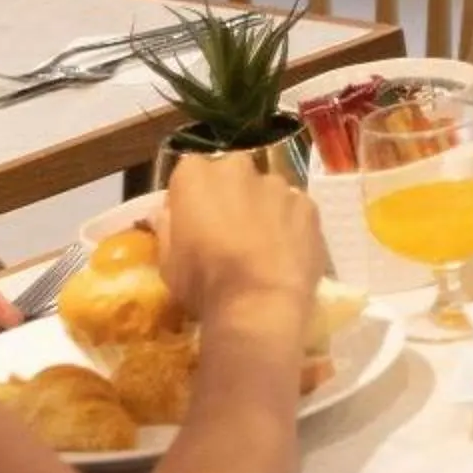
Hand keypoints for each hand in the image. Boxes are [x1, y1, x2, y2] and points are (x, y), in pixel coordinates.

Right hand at [158, 157, 324, 324]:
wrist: (259, 304)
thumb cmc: (204, 283)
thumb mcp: (167, 261)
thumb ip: (166, 227)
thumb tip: (164, 212)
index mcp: (195, 175)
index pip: (189, 174)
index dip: (191, 199)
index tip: (193, 223)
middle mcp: (237, 167)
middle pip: (231, 175)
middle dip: (229, 196)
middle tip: (229, 232)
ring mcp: (277, 184)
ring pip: (266, 190)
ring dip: (262, 208)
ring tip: (262, 247)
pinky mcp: (308, 205)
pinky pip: (294, 209)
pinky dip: (290, 224)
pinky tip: (286, 253)